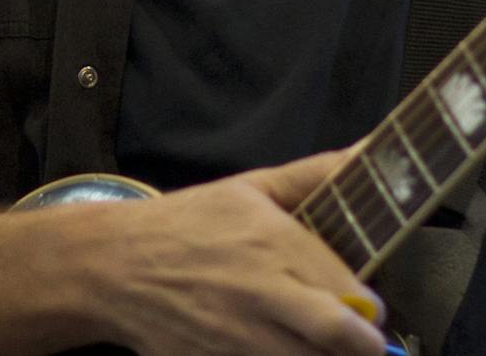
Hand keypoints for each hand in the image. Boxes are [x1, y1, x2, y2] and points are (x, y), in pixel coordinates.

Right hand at [95, 150, 387, 355]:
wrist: (114, 268)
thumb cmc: (189, 224)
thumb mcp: (252, 188)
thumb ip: (315, 174)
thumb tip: (367, 150)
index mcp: (275, 243)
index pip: (352, 292)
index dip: (371, 309)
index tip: (369, 309)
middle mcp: (262, 294)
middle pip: (339, 335)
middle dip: (364, 345)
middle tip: (362, 342)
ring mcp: (238, 339)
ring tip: (314, 344)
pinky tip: (276, 349)